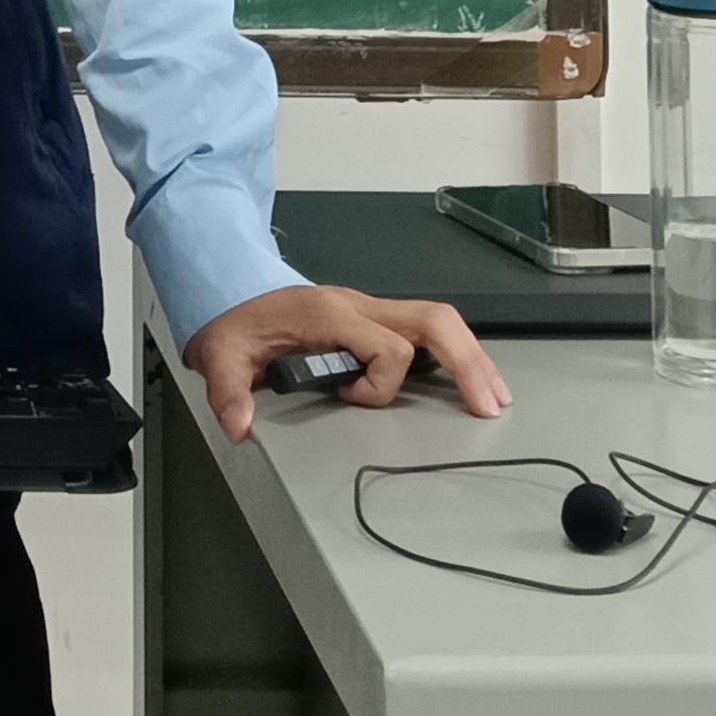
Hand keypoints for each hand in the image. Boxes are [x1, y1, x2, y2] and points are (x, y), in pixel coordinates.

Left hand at [184, 282, 508, 440]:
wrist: (226, 289)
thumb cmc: (233, 322)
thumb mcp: (220, 354)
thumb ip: (228, 391)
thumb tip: (240, 426)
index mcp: (327, 313)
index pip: (386, 346)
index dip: (380, 384)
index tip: (348, 400)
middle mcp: (356, 305)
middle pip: (431, 318)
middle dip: (467, 360)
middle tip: (488, 404)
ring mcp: (367, 309)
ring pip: (435, 320)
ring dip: (470, 356)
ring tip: (494, 397)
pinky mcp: (370, 320)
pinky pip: (423, 329)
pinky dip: (453, 353)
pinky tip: (468, 380)